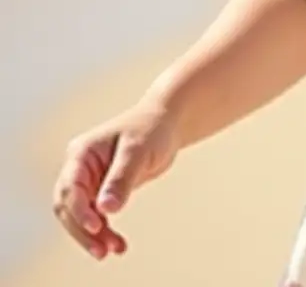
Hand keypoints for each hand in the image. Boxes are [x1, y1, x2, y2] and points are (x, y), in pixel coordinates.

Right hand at [52, 98, 181, 259]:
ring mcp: (88, 181)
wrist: (166, 124)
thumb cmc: (151, 128)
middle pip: (69, 207)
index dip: (80, 210)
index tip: (97, 226)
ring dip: (93, 236)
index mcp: (82, 153)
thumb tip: (106, 208)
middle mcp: (80, 168)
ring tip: (113, 250)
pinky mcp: (100, 192)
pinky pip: (96, 217)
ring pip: (80, 216)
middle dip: (83, 230)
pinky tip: (117, 245)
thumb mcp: (138, 150)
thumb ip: (121, 177)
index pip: (70, 187)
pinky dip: (104, 232)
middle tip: (102, 250)